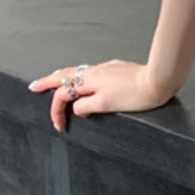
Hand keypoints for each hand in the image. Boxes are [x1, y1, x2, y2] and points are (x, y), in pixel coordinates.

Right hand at [26, 60, 172, 133]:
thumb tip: (76, 107)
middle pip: (65, 75)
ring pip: (77, 71)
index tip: (59, 126)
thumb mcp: (106, 105)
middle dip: (48, 82)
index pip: (63, 94)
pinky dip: (80, 75)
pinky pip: (91, 71)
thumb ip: (86, 106)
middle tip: (34, 86)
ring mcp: (106, 68)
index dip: (56, 110)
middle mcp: (95, 71)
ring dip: (63, 76)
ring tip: (53, 79)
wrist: (160, 80)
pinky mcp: (116, 69)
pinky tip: (84, 79)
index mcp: (90, 80)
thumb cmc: (136, 94)